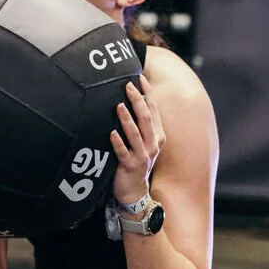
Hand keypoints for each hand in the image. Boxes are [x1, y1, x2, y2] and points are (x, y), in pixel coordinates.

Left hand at [110, 75, 165, 206]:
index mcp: (158, 135)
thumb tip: (133, 99)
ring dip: (127, 119)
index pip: (154, 110)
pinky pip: (122, 152)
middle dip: (137, 101)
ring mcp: (142, 156)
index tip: (139, 78)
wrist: (135, 190)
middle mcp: (152, 144)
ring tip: (118, 106)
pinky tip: (111, 133)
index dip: (148, 93)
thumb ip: (142, 124)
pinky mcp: (129, 166)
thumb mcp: (145, 142)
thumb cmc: (137, 161)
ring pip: (135, 134)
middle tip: (127, 86)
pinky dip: (117, 142)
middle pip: (146, 119)